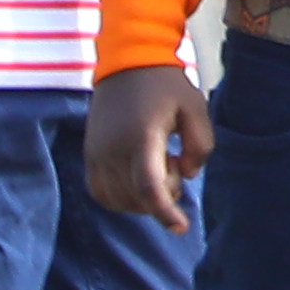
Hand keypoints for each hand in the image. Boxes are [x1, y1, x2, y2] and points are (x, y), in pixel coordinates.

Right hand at [88, 63, 210, 224]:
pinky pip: (101, 193)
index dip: (165, 213)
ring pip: (118, 201)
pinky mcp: (89, 154)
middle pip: (136, 198)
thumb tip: (187, 175)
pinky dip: (122, 197)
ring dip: (143, 198)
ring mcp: (97, 153)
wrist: (128, 61)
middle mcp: (113, 149)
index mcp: (141, 137)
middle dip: (163, 195)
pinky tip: (139, 177)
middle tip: (174, 162)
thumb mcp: (196, 108)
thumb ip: (200, 146)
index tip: (181, 228)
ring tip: (157, 165)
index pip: (148, 188)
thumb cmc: (167, 85)